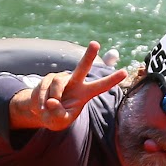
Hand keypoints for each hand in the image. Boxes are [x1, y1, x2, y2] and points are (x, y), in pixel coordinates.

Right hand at [12, 42, 127, 131]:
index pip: (100, 86)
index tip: (124, 72)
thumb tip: (53, 101)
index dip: (112, 80)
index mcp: (85, 94)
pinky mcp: (49, 78)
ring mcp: (62, 79)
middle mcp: (75, 83)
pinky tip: (42, 106)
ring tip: (48, 108)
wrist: (41, 113)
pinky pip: (45, 87)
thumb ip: (59, 114)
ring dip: (52, 97)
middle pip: (83, 67)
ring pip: (58, 83)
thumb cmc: (56, 117)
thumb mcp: (59, 122)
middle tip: (95, 43)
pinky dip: (42, 100)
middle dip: (88, 55)